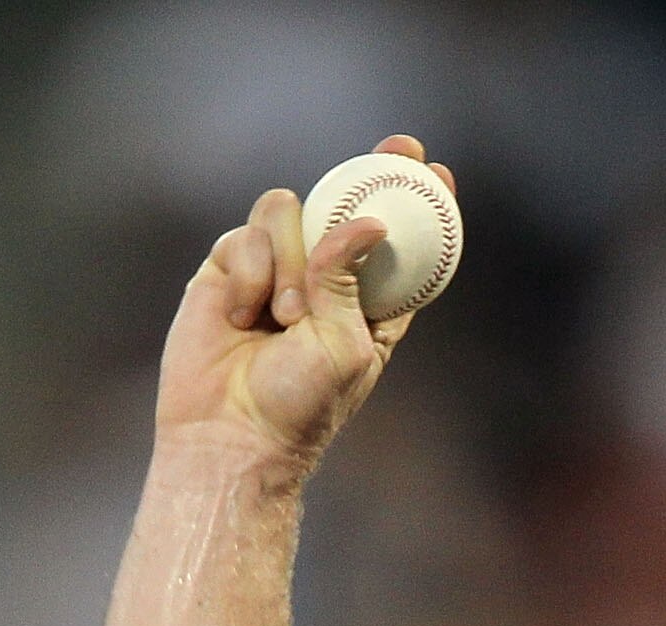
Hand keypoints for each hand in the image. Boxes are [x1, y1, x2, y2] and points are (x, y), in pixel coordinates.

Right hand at [153, 134, 455, 474]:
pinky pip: (244, 235)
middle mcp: (322, 278)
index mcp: (366, 304)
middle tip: (396, 151)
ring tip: (284, 319)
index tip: (437, 173)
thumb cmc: (301, 405)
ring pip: (288, 210)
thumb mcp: (345, 344)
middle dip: (368, 174)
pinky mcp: (227, 269)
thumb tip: (370, 222)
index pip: (395, 243)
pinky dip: (250, 273)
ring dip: (290, 259)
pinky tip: (242, 317)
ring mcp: (273, 269)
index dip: (416, 204)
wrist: (229, 434)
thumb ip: (349, 280)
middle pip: (342, 204)